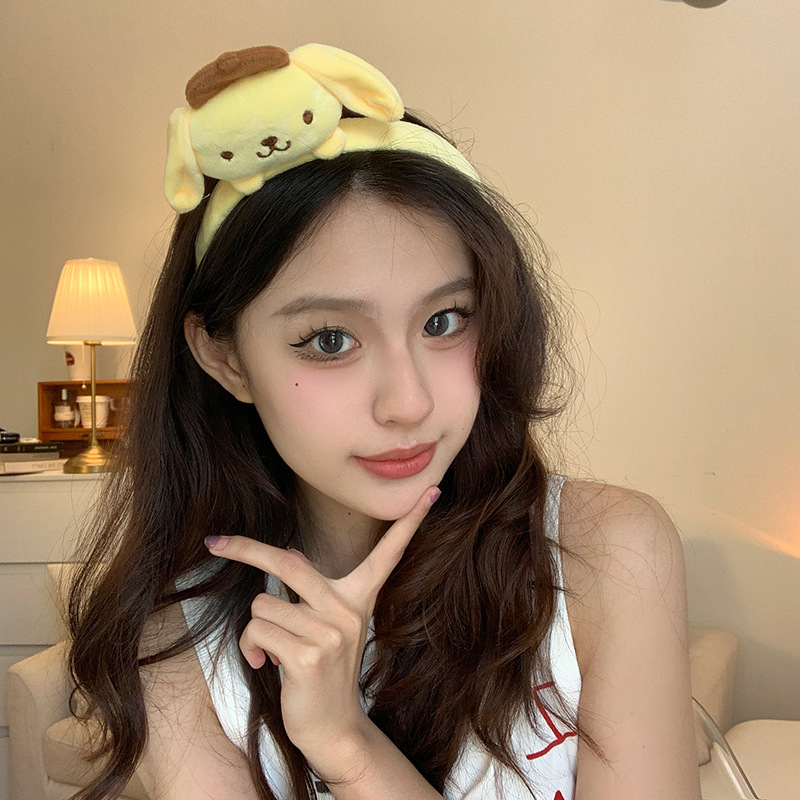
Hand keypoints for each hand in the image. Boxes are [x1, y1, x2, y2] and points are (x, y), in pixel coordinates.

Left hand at [204, 486, 440, 773]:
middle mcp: (348, 610)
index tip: (432, 492)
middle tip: (215, 541)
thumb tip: (290, 553)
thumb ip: (310, 589)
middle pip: (288, 563)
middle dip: (245, 549)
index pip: (389, 553)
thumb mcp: (325, 626)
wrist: (333, 728)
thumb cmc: (322, 672)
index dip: (410, 521)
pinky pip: (258, 631)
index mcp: (359, 597)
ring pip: (262, 605)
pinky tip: (268, 665)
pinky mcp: (309, 656)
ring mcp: (331, 633)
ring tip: (274, 651)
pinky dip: (251, 648)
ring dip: (256, 630)